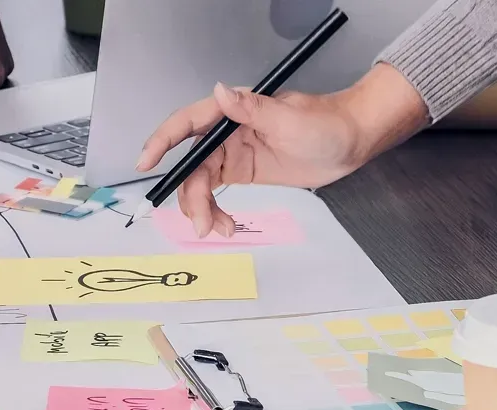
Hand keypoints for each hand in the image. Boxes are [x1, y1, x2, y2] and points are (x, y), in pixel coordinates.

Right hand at [135, 64, 426, 237]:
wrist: (350, 143)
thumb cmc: (325, 124)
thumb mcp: (289, 118)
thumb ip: (251, 108)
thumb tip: (220, 92)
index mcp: (232, 112)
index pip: (187, 124)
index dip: (163, 141)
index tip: (146, 162)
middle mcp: (225, 132)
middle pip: (191, 165)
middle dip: (190, 196)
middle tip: (200, 224)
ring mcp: (231, 153)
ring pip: (200, 183)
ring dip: (202, 209)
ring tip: (219, 230)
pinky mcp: (241, 171)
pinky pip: (215, 193)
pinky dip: (215, 211)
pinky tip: (227, 225)